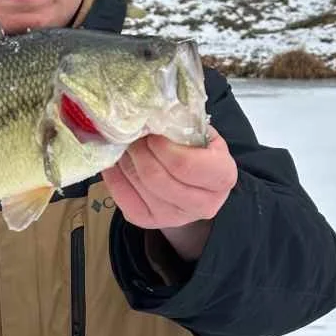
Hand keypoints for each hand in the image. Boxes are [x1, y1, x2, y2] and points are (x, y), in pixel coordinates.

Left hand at [102, 130, 236, 255]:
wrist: (198, 186)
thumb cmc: (200, 154)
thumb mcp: (202, 135)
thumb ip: (183, 126)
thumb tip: (150, 114)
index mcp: (221, 178)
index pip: (184, 165)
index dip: (162, 147)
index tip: (153, 133)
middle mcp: (202, 204)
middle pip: (156, 178)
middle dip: (139, 151)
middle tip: (133, 135)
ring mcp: (175, 217)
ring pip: (139, 185)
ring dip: (126, 160)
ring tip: (126, 145)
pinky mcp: (149, 221)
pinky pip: (123, 198)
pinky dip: (114, 176)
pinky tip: (116, 162)